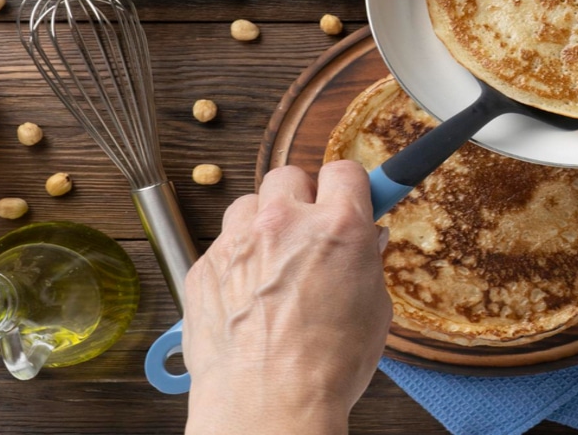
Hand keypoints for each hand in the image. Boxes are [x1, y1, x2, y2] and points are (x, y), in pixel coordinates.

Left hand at [183, 161, 391, 434]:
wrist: (266, 405)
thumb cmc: (325, 368)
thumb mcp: (374, 310)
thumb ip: (367, 263)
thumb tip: (366, 243)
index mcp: (338, 227)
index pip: (344, 171)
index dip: (348, 187)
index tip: (349, 198)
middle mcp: (284, 223)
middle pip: (289, 176)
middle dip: (301, 199)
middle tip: (309, 232)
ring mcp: (237, 241)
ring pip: (248, 205)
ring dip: (262, 224)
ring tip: (274, 264)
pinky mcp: (203, 266)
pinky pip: (222, 245)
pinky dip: (236, 261)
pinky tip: (248, 296)